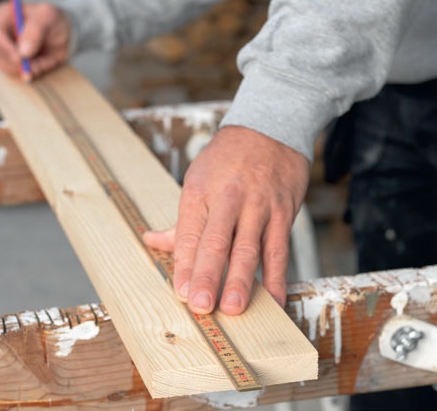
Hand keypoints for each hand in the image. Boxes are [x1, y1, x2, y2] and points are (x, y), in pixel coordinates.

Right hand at [0, 0, 70, 80]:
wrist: (65, 32)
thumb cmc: (54, 18)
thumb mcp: (48, 15)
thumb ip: (35, 30)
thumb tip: (23, 52)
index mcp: (4, 15)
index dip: (5, 48)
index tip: (20, 58)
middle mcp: (2, 34)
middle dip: (19, 62)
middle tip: (37, 63)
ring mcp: (6, 50)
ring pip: (8, 67)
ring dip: (30, 67)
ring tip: (47, 58)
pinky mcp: (14, 63)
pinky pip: (20, 74)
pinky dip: (35, 71)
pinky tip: (46, 61)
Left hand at [143, 126, 309, 314]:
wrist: (269, 128)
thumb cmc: (227, 160)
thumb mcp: (197, 179)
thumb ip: (181, 221)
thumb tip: (152, 241)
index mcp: (200, 191)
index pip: (190, 233)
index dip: (185, 264)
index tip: (181, 292)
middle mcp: (228, 198)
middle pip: (217, 241)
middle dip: (208, 274)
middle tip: (201, 304)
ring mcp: (258, 206)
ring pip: (250, 247)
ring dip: (242, 280)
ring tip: (235, 308)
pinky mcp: (284, 212)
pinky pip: (280, 250)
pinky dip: (278, 278)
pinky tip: (275, 301)